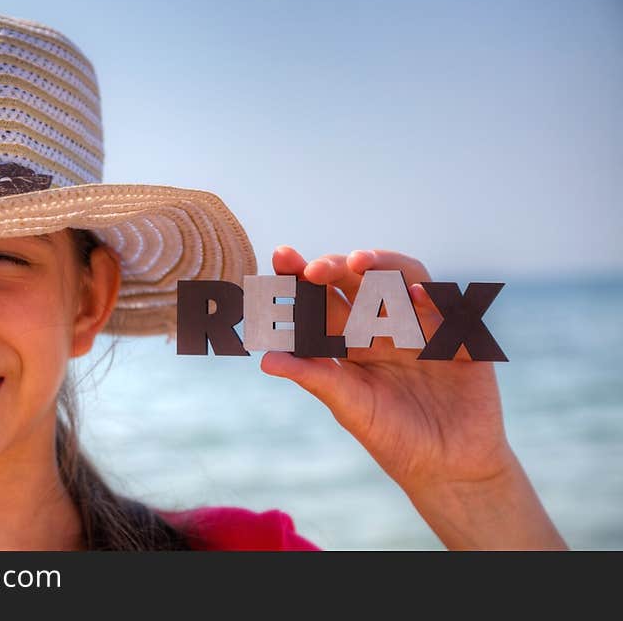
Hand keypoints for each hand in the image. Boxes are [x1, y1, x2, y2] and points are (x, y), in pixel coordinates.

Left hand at [261, 246, 566, 548]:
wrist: (449, 468)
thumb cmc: (394, 439)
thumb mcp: (351, 408)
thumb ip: (315, 378)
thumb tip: (265, 361)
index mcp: (352, 341)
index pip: (323, 299)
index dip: (302, 276)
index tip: (280, 257)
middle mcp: (384, 326)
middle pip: (359, 281)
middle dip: (336, 266)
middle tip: (316, 269)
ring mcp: (422, 327)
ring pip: (403, 278)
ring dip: (383, 264)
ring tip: (360, 262)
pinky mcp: (461, 337)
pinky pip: (448, 307)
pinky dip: (431, 297)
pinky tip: (415, 295)